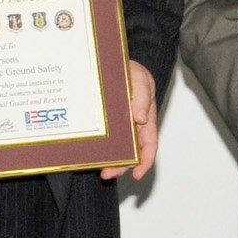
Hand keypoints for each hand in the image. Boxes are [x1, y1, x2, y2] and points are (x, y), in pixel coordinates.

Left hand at [102, 61, 158, 181]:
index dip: (146, 161)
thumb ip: (143, 97)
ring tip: (99, 170)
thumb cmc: (133, 72)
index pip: (149, 144)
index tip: (138, 174)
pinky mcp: (102, 125)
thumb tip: (142, 119)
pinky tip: (88, 155)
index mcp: (146, 120)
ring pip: (115, 150)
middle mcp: (132, 128)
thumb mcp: (141, 79)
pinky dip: (97, 149)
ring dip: (108, 162)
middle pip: (130, 153)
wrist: (113, 63)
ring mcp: (117, 128)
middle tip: (108, 174)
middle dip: (121, 167)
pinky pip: (101, 140)